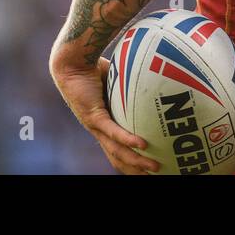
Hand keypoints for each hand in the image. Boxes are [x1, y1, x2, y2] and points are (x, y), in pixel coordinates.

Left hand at [50, 52, 157, 174]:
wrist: (74, 60)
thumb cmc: (95, 66)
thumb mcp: (119, 82)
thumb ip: (134, 86)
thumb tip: (160, 78)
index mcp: (104, 123)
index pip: (118, 149)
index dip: (131, 160)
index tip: (148, 166)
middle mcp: (99, 129)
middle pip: (118, 157)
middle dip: (136, 169)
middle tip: (156, 175)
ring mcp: (95, 124)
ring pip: (117, 149)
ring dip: (136, 160)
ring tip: (154, 166)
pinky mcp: (94, 115)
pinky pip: (113, 130)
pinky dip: (128, 139)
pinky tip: (142, 145)